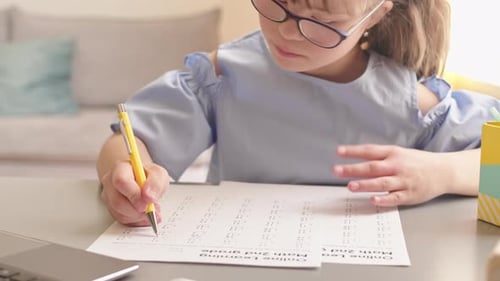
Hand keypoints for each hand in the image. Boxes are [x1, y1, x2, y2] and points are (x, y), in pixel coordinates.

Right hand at [100, 161, 168, 225]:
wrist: (142, 181)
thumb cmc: (148, 175)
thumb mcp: (158, 174)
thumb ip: (156, 183)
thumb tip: (149, 197)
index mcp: (120, 169)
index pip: (121, 182)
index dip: (134, 195)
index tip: (148, 201)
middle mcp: (110, 182)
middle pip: (118, 201)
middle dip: (138, 209)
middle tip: (151, 209)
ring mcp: (109, 197)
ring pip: (120, 213)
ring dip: (139, 216)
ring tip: (151, 209)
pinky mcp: (112, 209)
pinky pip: (122, 220)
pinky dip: (137, 220)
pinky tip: (144, 214)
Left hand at [332, 144, 449, 206]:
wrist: (443, 171)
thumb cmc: (416, 162)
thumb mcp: (398, 153)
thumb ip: (379, 156)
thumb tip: (355, 157)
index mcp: (393, 153)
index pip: (370, 151)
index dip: (353, 151)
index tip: (338, 151)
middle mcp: (397, 166)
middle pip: (372, 167)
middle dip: (353, 169)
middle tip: (337, 170)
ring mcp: (403, 181)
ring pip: (381, 183)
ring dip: (365, 184)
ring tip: (350, 186)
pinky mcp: (409, 195)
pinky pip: (395, 198)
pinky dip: (384, 200)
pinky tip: (373, 200)